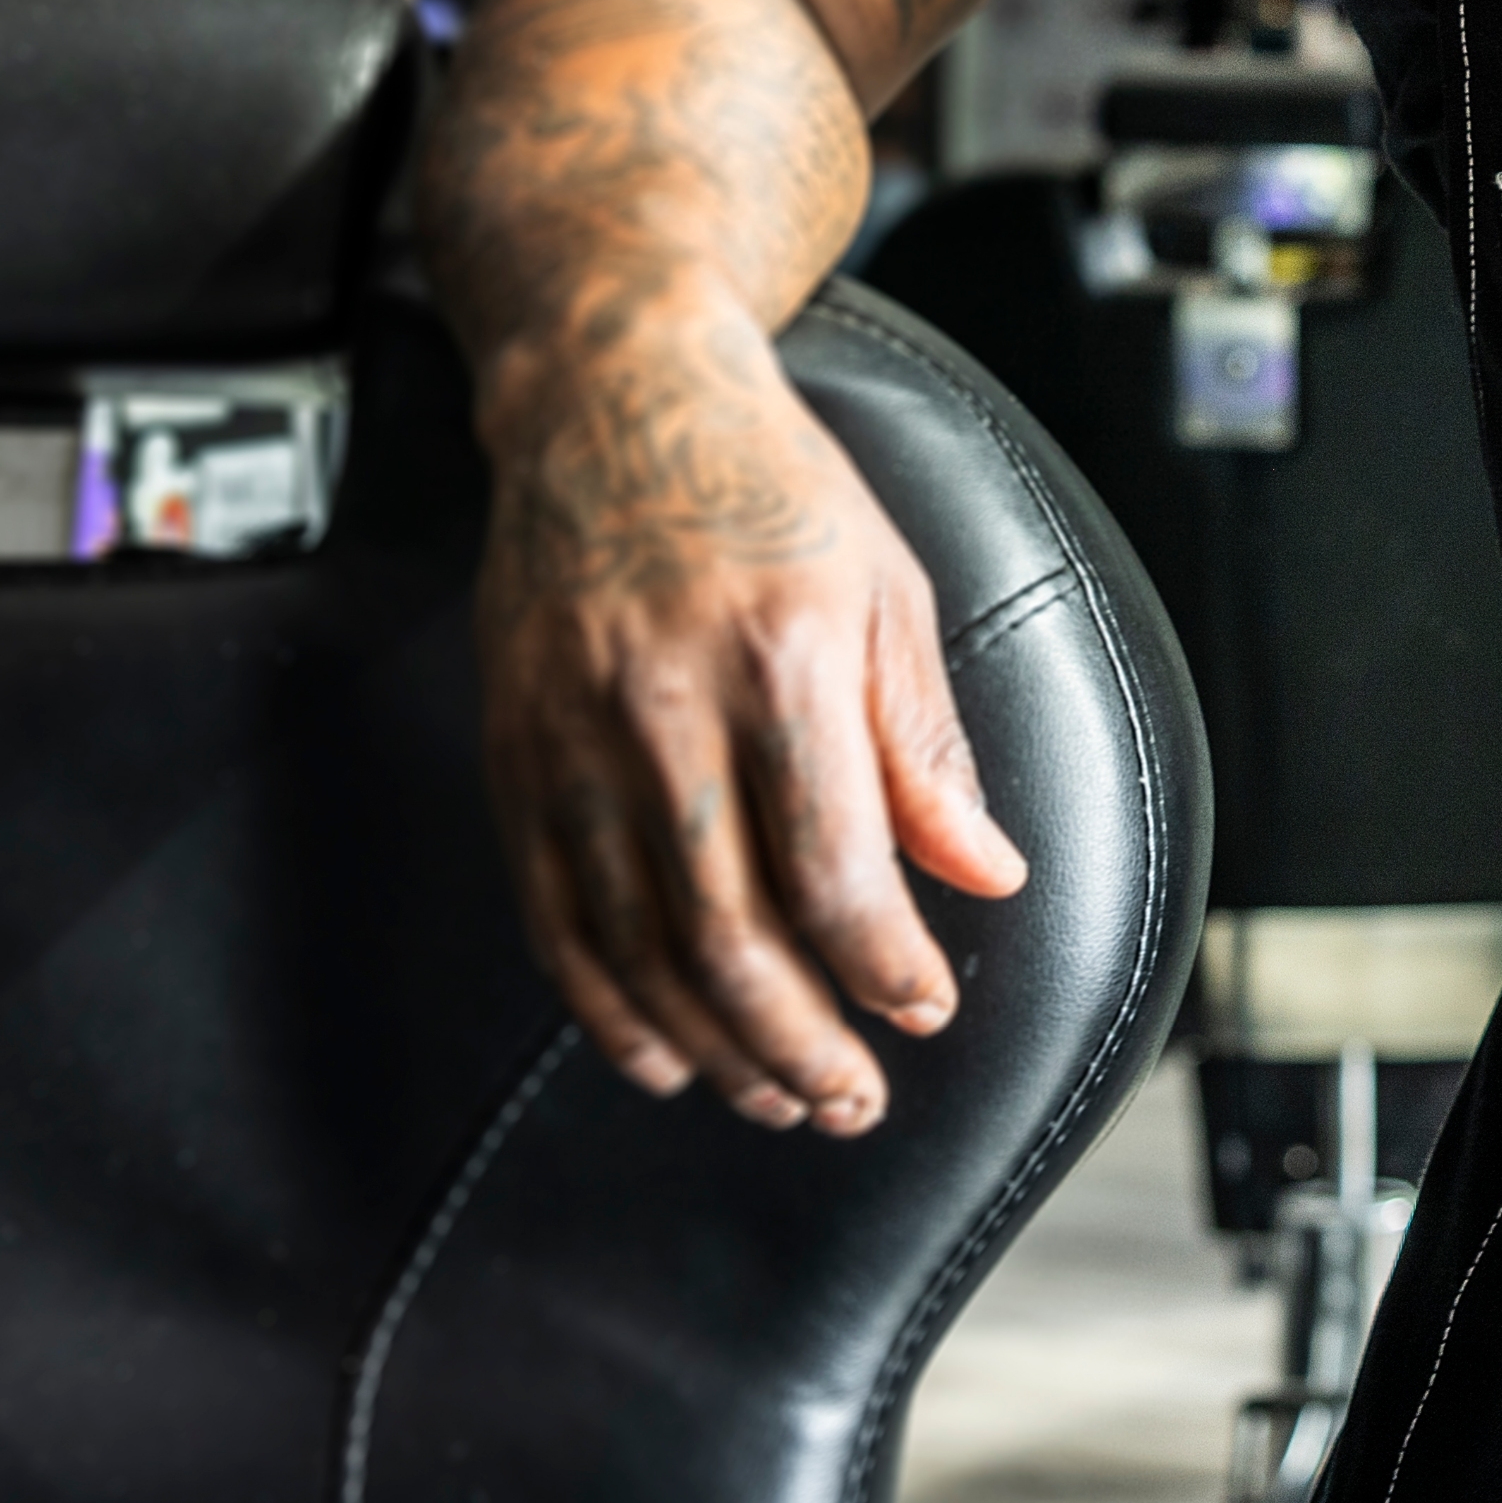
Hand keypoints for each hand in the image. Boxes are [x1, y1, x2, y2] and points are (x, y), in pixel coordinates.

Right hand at [473, 333, 1025, 1132]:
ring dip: (714, 1049)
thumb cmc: (769, 489)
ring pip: (636, 947)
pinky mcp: (513, 754)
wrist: (612, 402)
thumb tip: (988, 875)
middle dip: (800, 1045)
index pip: (835, 868)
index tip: (924, 1011)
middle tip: (852, 1100)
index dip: (884, 968)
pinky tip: (663, 1054)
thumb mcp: (887, 591)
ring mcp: (571, 736)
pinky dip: (607, 1008)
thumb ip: (928, 747)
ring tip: (777, 1096)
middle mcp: (665, 706)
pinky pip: (555, 916)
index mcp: (781, 659)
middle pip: (728, 935)